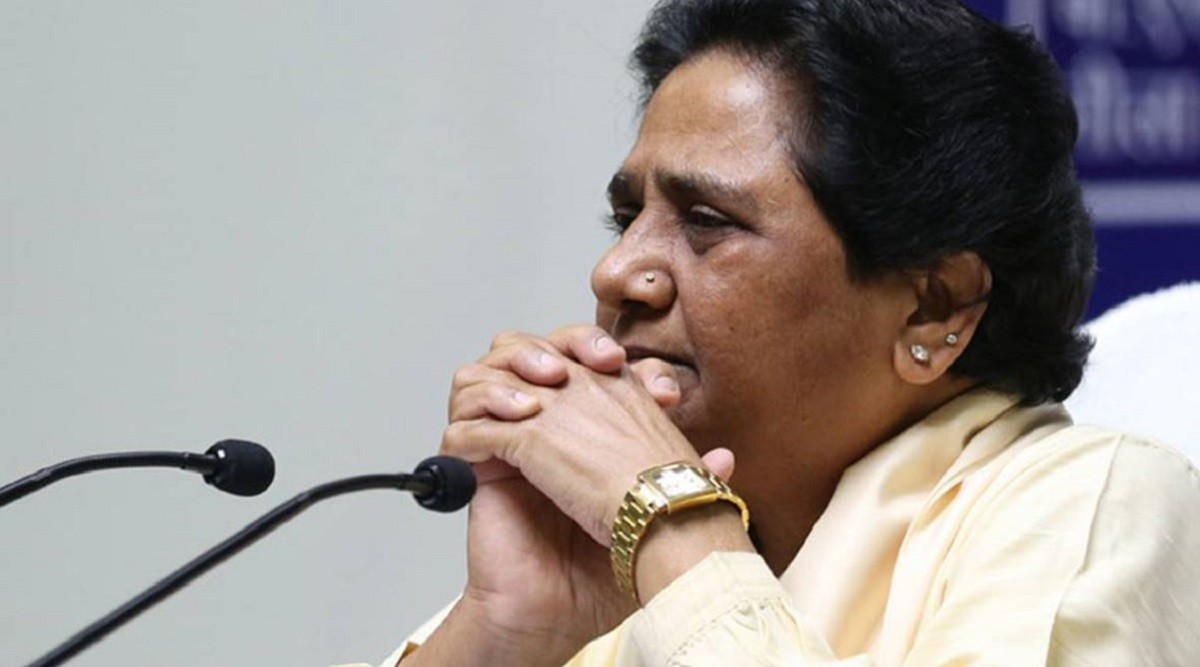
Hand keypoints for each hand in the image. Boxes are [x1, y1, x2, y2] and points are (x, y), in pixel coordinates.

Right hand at [415, 329, 731, 665]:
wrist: (566, 609)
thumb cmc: (606, 566)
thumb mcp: (654, 514)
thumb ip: (684, 480)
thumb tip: (726, 456)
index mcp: (578, 421)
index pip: (577, 354)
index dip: (599, 346)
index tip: (639, 376)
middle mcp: (537, 424)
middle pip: (525, 346)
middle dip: (553, 343)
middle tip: (585, 365)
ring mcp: (504, 443)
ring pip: (482, 372)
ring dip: (511, 369)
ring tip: (542, 391)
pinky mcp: (476, 472)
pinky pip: (458, 427)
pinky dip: (480, 413)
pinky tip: (518, 420)